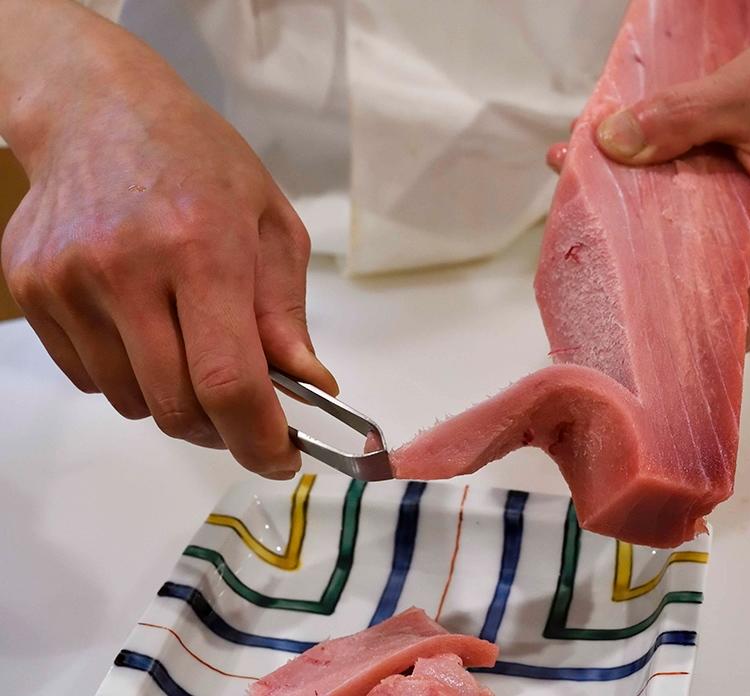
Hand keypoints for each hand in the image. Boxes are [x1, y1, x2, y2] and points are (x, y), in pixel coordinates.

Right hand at [0, 10, 335, 477]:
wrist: (96, 110)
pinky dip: (127, 376)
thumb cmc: (200, 161)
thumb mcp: (270, 224)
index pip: (227, 380)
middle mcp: (126, 270)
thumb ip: (286, 312)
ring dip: (172, 402)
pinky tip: (142, 327)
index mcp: (201, 249)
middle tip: (244, 412)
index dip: (258, 437)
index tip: (282, 457)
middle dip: (220, 428)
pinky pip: (88, 378)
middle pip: (175, 406)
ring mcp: (67, 283)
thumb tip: (310, 385)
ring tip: (190, 350)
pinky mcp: (29, 292)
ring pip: (130, 401)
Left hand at [591, 24, 749, 349]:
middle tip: (594, 251)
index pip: (748, 319)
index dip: (702, 335)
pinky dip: (662, 185)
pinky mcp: (744, 184)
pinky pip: (698, 199)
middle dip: (651, 268)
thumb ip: (679, 119)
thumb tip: (611, 143)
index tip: (646, 329)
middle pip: (709, 278)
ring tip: (593, 197)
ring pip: (696, 234)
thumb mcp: (747, 93)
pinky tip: (623, 160)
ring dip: (647, 219)